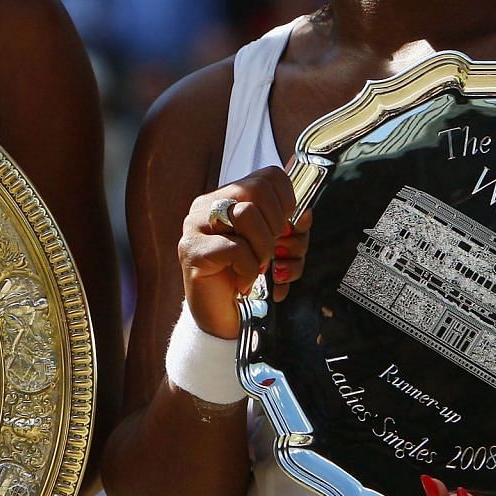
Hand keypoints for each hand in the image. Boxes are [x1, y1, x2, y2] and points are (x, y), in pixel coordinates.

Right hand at [178, 167, 310, 338]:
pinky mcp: (192, 252)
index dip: (287, 202)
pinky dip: (249, 270)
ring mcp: (196, 226)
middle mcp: (208, 205)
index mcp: (228, 197)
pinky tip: (244, 283)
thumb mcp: (274, 245)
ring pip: (246, 214)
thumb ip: (287, 225)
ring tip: (259, 267)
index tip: (285, 229)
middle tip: (272, 249)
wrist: (223, 318)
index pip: (267, 176)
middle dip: (277, 223)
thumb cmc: (247, 278)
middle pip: (257, 188)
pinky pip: (235, 248)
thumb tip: (303, 215)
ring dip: (264, 248)